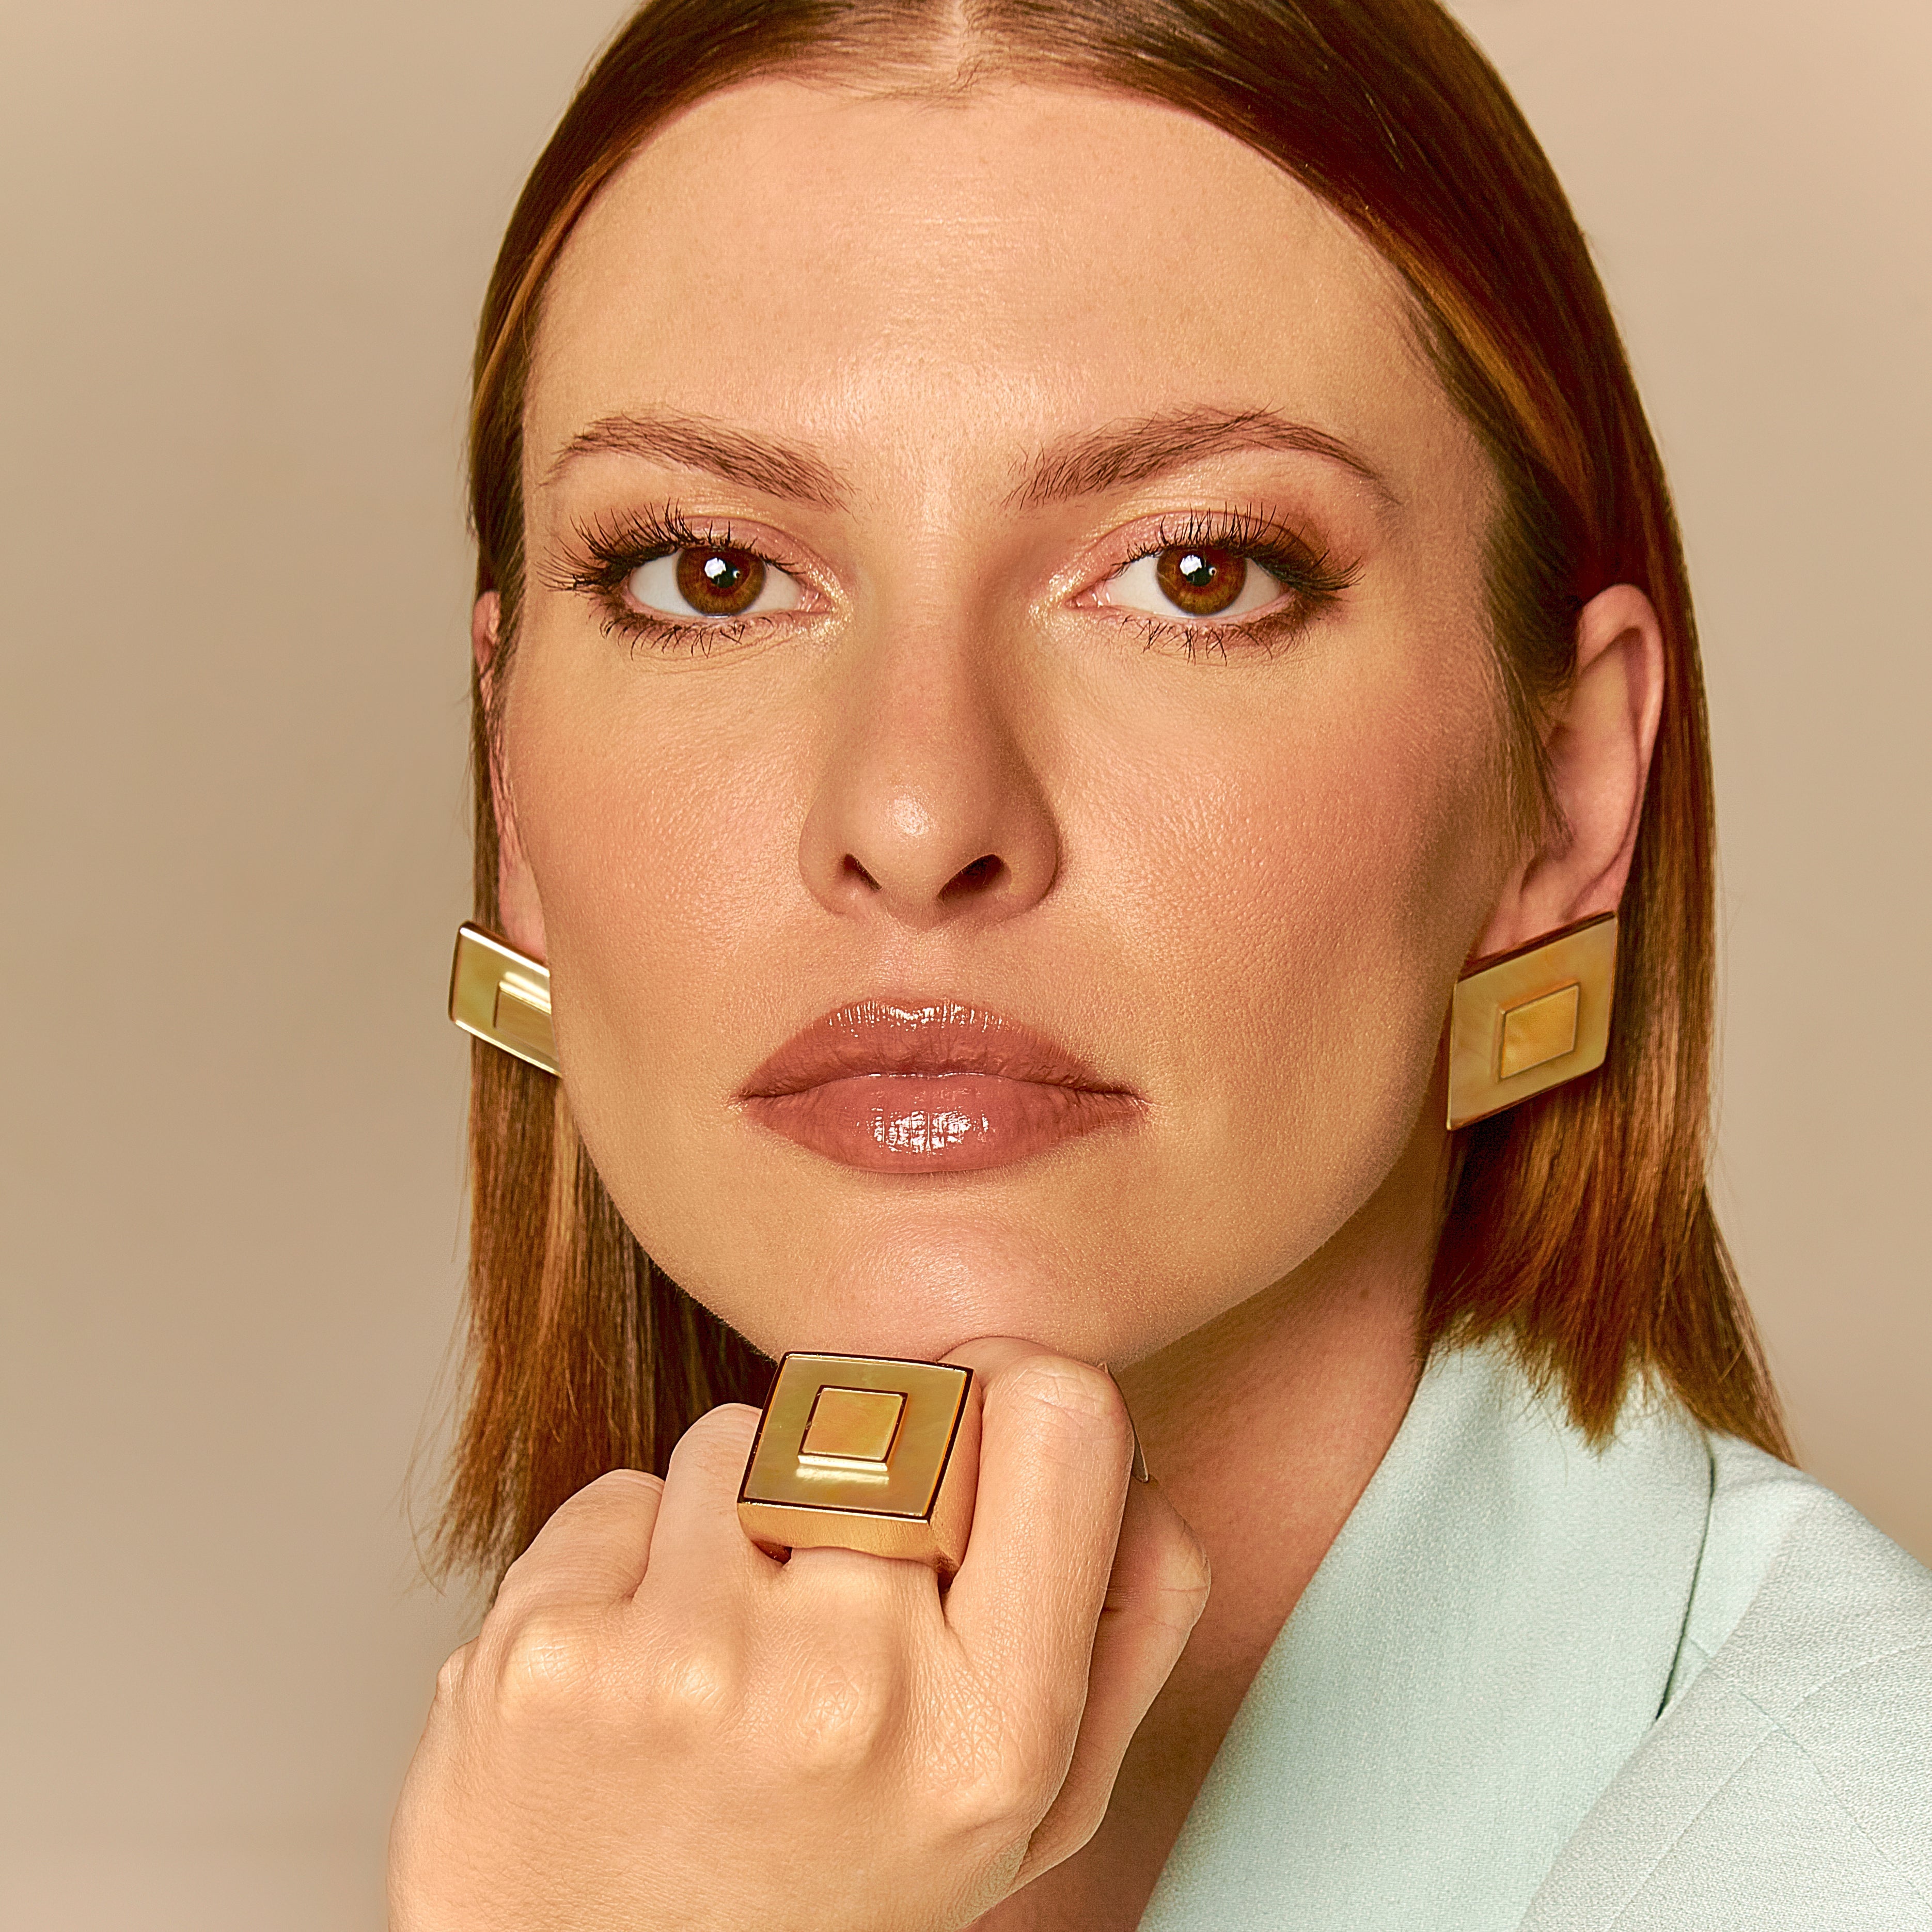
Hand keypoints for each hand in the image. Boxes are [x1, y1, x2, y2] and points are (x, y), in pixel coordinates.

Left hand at [388, 1339, 1209, 1931]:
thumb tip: (1129, 1453)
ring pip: (744, 1433)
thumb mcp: (1028, 1811)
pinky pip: (622, 1492)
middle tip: (832, 1575)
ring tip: (726, 1655)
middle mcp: (852, 1693)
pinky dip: (626, 1562)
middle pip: (892, 1400)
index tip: (970, 1442)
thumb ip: (1123, 1626)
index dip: (1009, 1394)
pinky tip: (630, 1677)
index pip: (1061, 1412)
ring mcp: (691, 1669)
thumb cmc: (831, 1892)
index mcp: (999, 1734)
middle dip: (868, 1458)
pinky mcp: (550, 1655)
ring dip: (738, 1513)